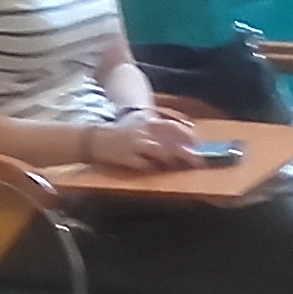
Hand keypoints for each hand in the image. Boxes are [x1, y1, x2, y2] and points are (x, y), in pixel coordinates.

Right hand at [84, 114, 203, 172]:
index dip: (190, 138)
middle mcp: (144, 131)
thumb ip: (160, 130)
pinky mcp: (127, 157)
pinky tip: (156, 171)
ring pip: (161, 153)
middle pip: (172, 142)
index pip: (175, 128)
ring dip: (172, 162)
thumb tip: (184, 136)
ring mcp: (136, 144)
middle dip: (187, 154)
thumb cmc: (121, 133)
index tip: (198, 147)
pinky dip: (153, 169)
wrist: (94, 139)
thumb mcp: (140, 125)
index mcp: (148, 122)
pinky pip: (145, 166)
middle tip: (198, 163)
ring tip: (178, 168)